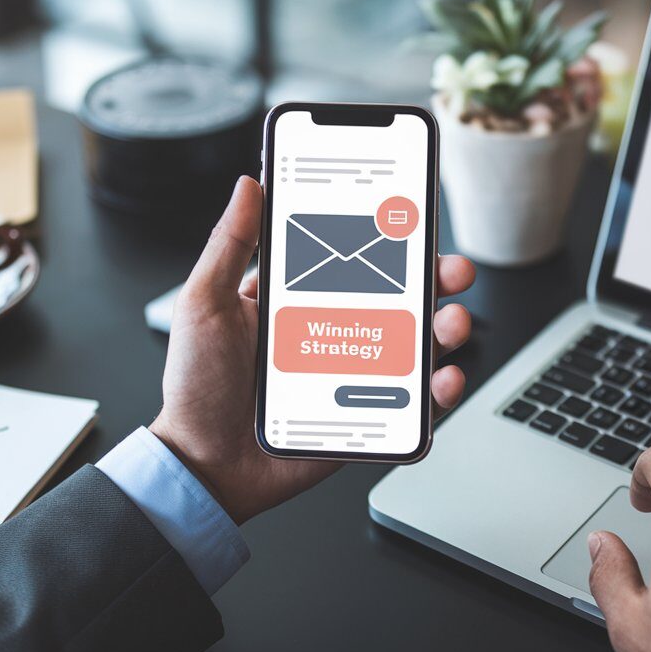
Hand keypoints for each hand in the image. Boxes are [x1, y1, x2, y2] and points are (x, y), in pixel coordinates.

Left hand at [150, 176, 475, 524]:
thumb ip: (228, 245)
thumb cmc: (198, 387)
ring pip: (415, 345)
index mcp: (299, 298)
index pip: (353, 257)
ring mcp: (353, 374)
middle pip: (398, 297)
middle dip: (434, 279)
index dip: (388, 237)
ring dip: (446, 329)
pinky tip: (443, 379)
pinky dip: (438, 390)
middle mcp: (333, 330)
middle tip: (451, 269)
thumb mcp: (203, 305)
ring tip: (452, 323)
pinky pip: (412, 401)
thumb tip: (249, 186)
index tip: (411, 217)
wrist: (206, 465)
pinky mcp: (365, 413)